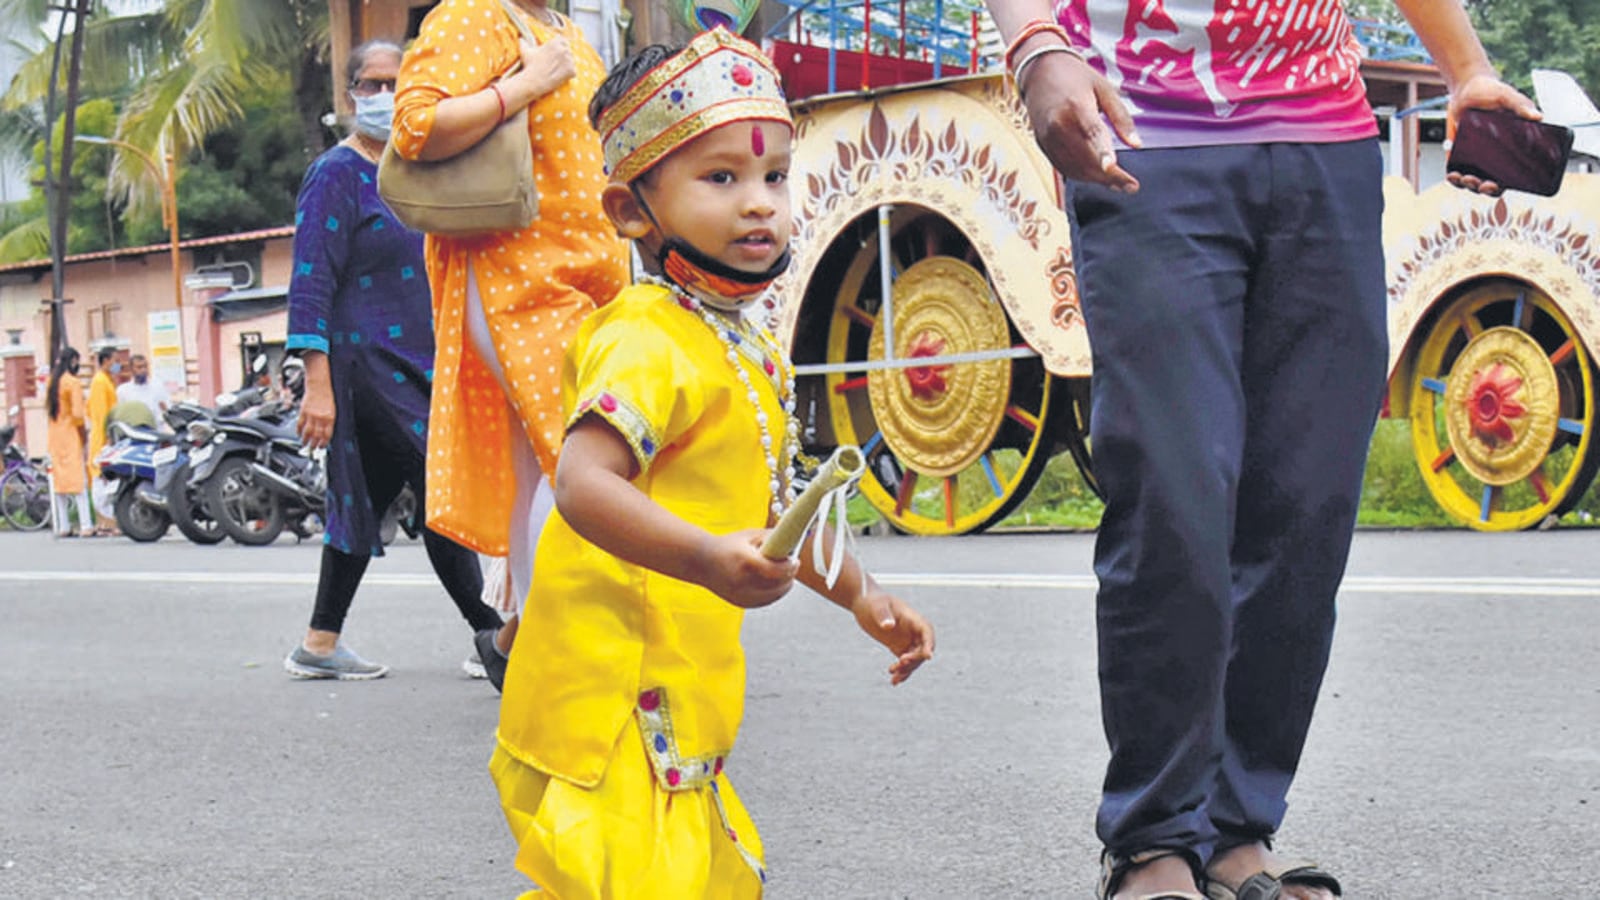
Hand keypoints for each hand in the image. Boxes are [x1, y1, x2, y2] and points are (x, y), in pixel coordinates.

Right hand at [296, 371, 334, 449]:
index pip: (327, 435)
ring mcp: (311, 415)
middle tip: (312, 449)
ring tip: (304, 444)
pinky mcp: (303, 412)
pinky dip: (299, 430)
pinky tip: (298, 434)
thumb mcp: (332, 410)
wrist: (319, 385)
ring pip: (307, 431)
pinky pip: (300, 424)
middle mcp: (320, 417)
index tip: (321, 447)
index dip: (324, 443)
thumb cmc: (326, 397)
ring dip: (305, 440)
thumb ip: (328, 422)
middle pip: (316, 435)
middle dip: (314, 444)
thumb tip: (325, 434)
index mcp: (330, 418)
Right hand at [518, 35, 574, 95]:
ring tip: (557, 71)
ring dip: (567, 65)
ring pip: (572, 61)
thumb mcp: (525, 51)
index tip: (557, 54)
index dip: (561, 47)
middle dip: (564, 57)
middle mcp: (563, 49)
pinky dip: (569, 75)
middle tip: (556, 64)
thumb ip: (524, 42)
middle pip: (568, 51)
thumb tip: (520, 39)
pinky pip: (573, 72)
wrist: (533, 81)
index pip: (564, 41)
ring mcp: (569, 60)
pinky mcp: (571, 71)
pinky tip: (560, 77)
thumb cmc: (529, 65)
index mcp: (555, 42)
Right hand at [698, 529, 797, 608]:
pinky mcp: (741, 603)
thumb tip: (792, 541)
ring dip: (784, 584)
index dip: (790, 566)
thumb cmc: (726, 546)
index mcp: (745, 561)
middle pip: (778, 584)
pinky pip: (766, 601)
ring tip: (783, 573)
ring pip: (774, 595)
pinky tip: (774, 583)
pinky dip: (773, 592)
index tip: (795, 561)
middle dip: (789, 574)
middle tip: (792, 564)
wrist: (701, 562)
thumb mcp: (749, 535)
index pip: (775, 570)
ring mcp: (741, 595)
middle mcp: (743, 581)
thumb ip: (771, 537)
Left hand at [851, 588, 934, 684]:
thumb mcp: (876, 606)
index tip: (928, 656)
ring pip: (915, 659)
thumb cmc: (871, 600)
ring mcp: (908, 639)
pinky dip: (902, 672)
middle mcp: (913, 630)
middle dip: (915, 659)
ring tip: (894, 677)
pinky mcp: (899, 646)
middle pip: (923, 648)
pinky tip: (894, 681)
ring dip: (907, 669)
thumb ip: (883, 614)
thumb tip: (888, 626)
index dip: (929, 644)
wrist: (863, 602)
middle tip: (900, 663)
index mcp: (912, 618)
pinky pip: (906, 662)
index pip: (926, 631)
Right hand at [1018, 51, 1140, 192]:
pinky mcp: (1043, 145)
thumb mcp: (1104, 88)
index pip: (1092, 133)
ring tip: (1118, 184)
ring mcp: (1048, 138)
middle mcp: (1058, 125)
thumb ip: (1121, 117)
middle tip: (1131, 187)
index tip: (1114, 168)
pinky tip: (1097, 177)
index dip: (1103, 153)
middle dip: (1110, 176)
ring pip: (1074, 168)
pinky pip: (1063, 167)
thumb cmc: (1076, 77)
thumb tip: (1137, 145)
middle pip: (1086, 158)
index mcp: (1076, 106)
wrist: (1039, 70)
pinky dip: (1081, 175)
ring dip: (1097, 180)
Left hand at [1445, 74, 1540, 195]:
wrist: (1467, 87)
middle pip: (1490, 182)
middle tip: (1480, 183)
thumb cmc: (1491, 91)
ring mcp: (1477, 155)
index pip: (1511, 174)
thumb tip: (1538, 116)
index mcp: (1511, 147)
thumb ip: (1521, 106)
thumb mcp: (1507, 98)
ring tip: (1463, 178)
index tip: (1498, 185)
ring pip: (1473, 180)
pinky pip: (1458, 170)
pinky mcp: (1461, 152)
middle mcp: (1494, 155)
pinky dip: (1454, 177)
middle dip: (1484, 188)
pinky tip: (1452, 175)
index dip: (1504, 184)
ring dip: (1468, 184)